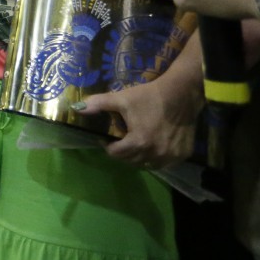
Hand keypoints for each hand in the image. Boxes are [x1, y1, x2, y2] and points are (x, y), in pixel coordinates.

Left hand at [76, 75, 200, 167]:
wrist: (181, 94)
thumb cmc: (150, 96)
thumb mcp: (122, 98)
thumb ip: (98, 104)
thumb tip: (76, 108)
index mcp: (139, 141)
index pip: (116, 154)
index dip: (108, 146)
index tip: (107, 138)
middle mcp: (155, 153)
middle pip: (131, 161)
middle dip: (122, 152)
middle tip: (120, 140)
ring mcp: (170, 156)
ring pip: (147, 164)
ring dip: (138, 157)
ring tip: (135, 143)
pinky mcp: (182, 155)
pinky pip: (164, 163)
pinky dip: (155, 158)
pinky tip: (153, 145)